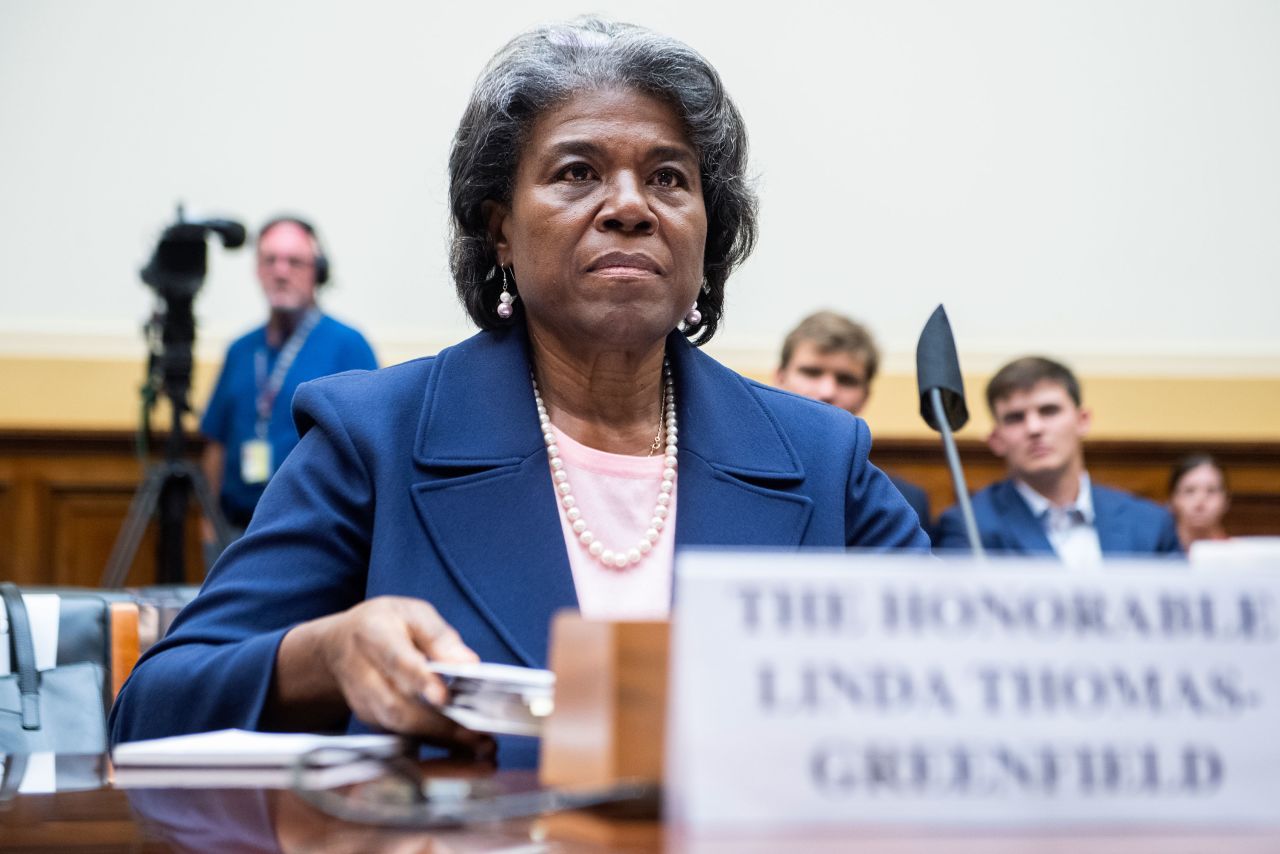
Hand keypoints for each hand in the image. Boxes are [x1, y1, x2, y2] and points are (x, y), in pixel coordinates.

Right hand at [278, 596, 493, 757]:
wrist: (340, 645)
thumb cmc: (386, 624)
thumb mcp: (414, 614)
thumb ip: (440, 637)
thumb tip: (468, 663)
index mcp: (374, 634)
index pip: (396, 660)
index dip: (419, 680)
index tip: (443, 697)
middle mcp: (361, 671)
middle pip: (394, 705)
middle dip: (436, 723)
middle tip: (475, 734)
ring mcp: (361, 700)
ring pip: (397, 726)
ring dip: (437, 738)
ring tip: (476, 744)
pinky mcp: (368, 719)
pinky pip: (398, 735)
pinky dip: (430, 742)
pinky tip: (460, 745)